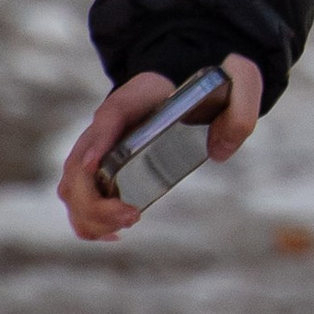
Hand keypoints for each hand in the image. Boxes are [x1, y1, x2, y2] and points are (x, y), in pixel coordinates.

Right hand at [56, 55, 262, 242]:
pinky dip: (89, 221)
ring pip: (71, 187)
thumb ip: (241, 109)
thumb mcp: (239, 81)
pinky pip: (80, 199)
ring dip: (90, 215)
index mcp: (138, 96)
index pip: (110, 115)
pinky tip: (115, 233)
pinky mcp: (105, 170)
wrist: (192, 79)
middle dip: (95, 199)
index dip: (96, 142)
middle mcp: (108, 124)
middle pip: (78, 165)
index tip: (92, 167)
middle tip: (133, 216)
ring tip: (127, 225)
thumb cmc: (212, 85)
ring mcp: (101, 149)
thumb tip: (219, 152)